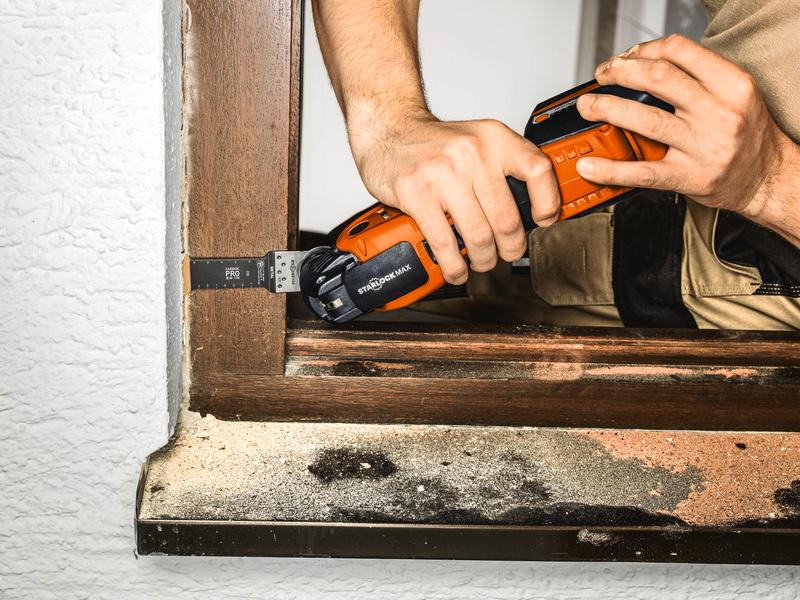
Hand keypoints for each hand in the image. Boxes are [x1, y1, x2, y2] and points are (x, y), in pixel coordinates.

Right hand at [349, 109, 560, 284]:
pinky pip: (444, 243)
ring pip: (478, 236)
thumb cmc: (434, 142)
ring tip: (481, 262)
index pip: (537, 170)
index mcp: (493, 138)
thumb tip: (530, 208)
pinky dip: (454, 266)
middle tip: (506, 254)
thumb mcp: (477, 139)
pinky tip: (456, 269)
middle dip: (510, 247)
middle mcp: (472, 153)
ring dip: (483, 260)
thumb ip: (503, 167)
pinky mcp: (417, 195)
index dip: (548, 202)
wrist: (388, 129)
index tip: (543, 222)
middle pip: (507, 218)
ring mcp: (443, 174)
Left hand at [575, 34, 798, 225]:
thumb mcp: (734, 94)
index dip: (643, 50)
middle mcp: (719, 113)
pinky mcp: (689, 177)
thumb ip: (697, 78)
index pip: (679, 51)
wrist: (767, 178)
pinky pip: (643, 172)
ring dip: (608, 109)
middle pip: (658, 79)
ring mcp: (703, 146)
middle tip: (602, 76)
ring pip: (646, 120)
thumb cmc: (747, 135)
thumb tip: (642, 65)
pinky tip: (590, 165)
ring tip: (588, 106)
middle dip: (620, 73)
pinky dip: (611, 169)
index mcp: (731, 85)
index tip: (624, 57)